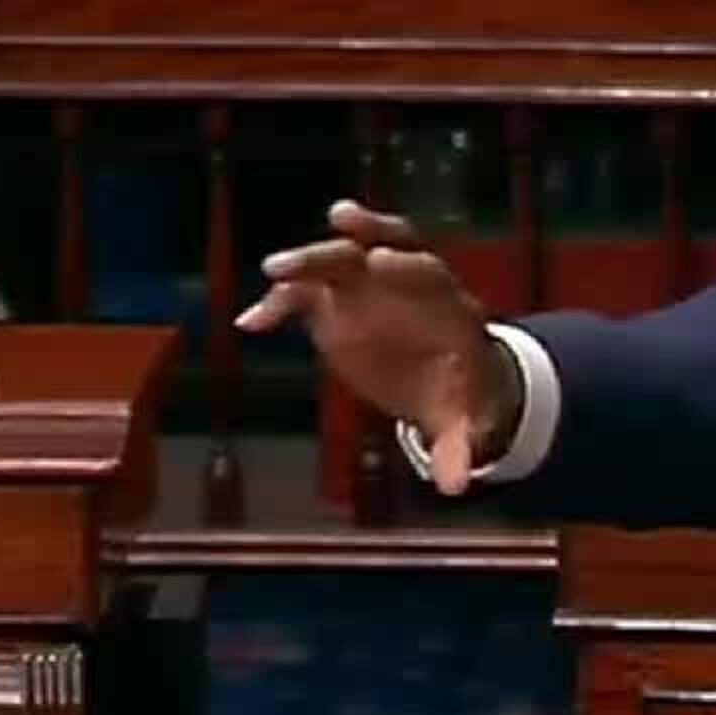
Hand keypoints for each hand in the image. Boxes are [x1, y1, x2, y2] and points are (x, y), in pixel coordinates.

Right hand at [234, 200, 513, 495]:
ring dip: (310, 259)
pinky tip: (253, 322)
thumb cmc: (459, 391)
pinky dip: (280, 303)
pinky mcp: (336, 303)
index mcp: (447, 305)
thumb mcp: (462, 419)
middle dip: (360, 236)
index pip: (430, 271)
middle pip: (384, 246)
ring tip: (274, 270)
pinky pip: (305, 294)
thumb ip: (458, 447)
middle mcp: (407, 284)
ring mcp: (368, 288)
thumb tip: (456, 485)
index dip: (406, 265)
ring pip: (340, 258)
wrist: (444, 378)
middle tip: (337, 229)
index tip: (380, 260)